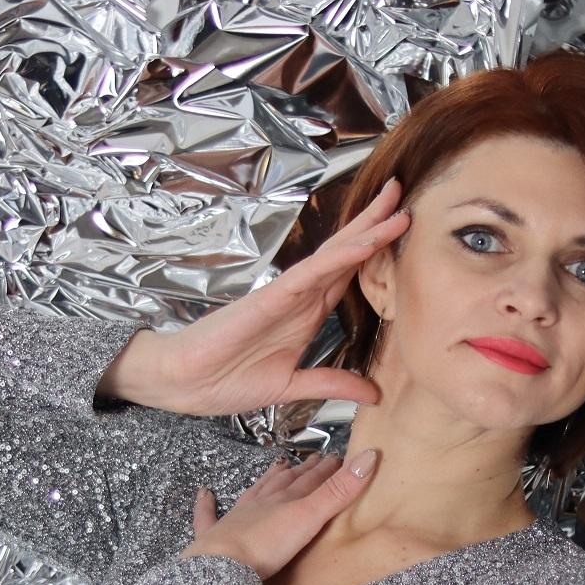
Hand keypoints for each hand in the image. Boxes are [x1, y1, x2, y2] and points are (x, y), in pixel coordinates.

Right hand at [146, 180, 409, 417]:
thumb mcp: (292, 387)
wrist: (181, 384)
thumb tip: (372, 393)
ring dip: (365, 231)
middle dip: (374, 223)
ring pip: (333, 256)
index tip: (402, 228)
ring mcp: (285, 295)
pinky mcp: (268, 299)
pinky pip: (310, 275)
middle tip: (402, 192)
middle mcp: (300, 297)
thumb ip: (331, 383)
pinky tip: (364, 243)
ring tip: (394, 204)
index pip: (348, 274)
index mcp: (306, 314)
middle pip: (345, 253)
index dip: (376, 251)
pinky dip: (338, 259)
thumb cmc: (224, 380)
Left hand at [178, 449, 380, 578]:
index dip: (325, 468)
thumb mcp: (310, 517)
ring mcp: (234, 520)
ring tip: (276, 467)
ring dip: (265, 481)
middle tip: (312, 459)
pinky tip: (203, 494)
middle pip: (283, 483)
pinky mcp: (213, 539)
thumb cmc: (267, 544)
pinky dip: (205, 505)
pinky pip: (207, 517)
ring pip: (253, 494)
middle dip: (300, 471)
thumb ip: (338, 491)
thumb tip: (370, 456)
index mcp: (283, 500)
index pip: (309, 480)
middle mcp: (259, 504)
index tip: (336, 456)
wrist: (223, 568)